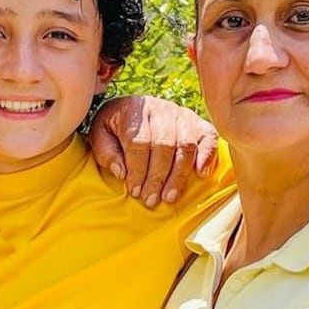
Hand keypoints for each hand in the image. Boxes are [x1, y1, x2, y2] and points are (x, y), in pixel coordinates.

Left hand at [88, 95, 217, 206]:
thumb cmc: (114, 128)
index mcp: (134, 110)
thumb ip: (106, 153)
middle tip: (151, 200)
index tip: (135, 191)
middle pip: (164, 145)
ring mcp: (181, 114)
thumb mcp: (100, 135)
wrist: (132, 109)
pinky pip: (208, 137)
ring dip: (179, 175)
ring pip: (186, 145)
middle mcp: (160, 109)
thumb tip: (123, 173)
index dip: (138, 170)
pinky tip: (201, 174)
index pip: (139, 142)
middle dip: (157, 177)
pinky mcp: (197, 122)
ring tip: (169, 197)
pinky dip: (208, 155)